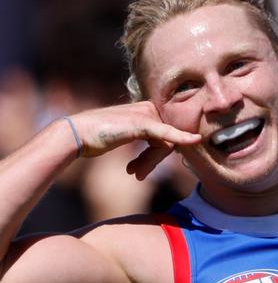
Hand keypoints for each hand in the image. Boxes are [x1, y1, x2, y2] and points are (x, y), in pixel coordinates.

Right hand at [70, 101, 201, 178]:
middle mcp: (146, 108)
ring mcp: (145, 114)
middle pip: (166, 140)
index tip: (140, 169)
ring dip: (150, 163)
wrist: (78, 135)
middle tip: (137, 174)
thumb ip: (143, 139)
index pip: (163, 134)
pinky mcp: (142, 123)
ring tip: (135, 173)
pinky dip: (181, 138)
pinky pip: (166, 134)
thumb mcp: (124, 137)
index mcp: (144, 109)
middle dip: (153, 161)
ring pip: (164, 144)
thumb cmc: (97, 138)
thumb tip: (160, 147)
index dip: (155, 155)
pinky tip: (194, 140)